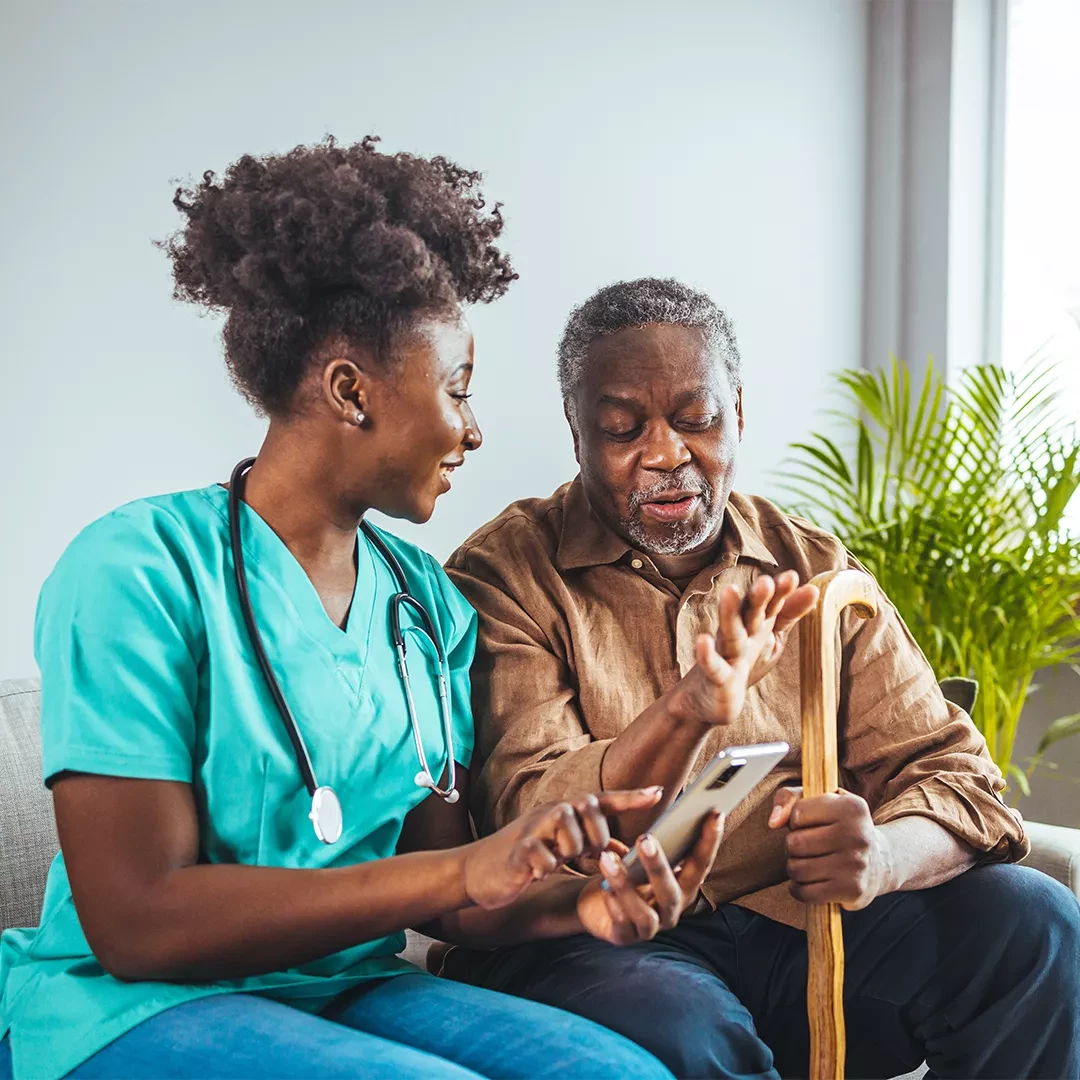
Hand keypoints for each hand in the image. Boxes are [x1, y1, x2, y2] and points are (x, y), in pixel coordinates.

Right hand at [463, 789, 663, 909]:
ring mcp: (533, 828)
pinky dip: (546, 867)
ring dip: (569, 850)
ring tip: (558, 860)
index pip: (603, 800)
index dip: (631, 797)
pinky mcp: (518, 850)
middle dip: (595, 834)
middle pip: (588, 809)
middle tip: (587, 853)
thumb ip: (592, 844)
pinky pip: (543, 856)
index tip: (660, 792)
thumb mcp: (562, 847)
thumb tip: (625, 847)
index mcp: (565, 811)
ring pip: (568, 830)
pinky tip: (538, 873)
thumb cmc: (526, 855)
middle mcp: (551, 812)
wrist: (477, 870)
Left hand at [576, 810, 723, 944]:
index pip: (701, 864)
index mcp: (682, 886)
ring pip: (644, 913)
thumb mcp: (641, 853)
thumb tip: (658, 793)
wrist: (595, 904)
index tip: (715, 813)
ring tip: (607, 857)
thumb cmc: (627, 872)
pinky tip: (601, 885)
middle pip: (672, 891)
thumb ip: (655, 834)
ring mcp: (650, 927)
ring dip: (625, 884)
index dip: (710, 841)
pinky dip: (613, 904)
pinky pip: (621, 925)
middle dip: (659, 865)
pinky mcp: (624, 937)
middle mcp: (671, 910)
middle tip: (645, 837)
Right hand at [669, 571, 818, 729]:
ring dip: (729, 612)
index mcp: (757, 626)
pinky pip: (713, 665)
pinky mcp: (716, 677)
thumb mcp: (771, 638)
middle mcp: (741, 635)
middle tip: (765, 582)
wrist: (710, 697)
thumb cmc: (743, 661)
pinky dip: (707, 654)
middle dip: (758, 598)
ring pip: (729, 632)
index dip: (781, 592)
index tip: (792, 577)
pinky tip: (703, 641)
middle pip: (750, 613)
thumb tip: (813, 590)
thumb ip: (788, 614)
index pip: (771, 605)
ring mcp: (727, 653)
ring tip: (729, 591)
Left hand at [769, 787, 894, 910]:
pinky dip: (799, 889)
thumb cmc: (838, 826)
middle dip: (792, 846)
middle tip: (805, 847)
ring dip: (794, 867)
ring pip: (797, 869)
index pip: (798, 814)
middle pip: (794, 843)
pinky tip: (807, 881)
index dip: (795, 820)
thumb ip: (789, 798)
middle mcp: (858, 834)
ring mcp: (856, 864)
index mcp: (851, 807)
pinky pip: (806, 893)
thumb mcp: (818, 801)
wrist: (878, 862)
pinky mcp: (852, 890)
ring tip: (807, 862)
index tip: (808, 824)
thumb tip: (773, 822)